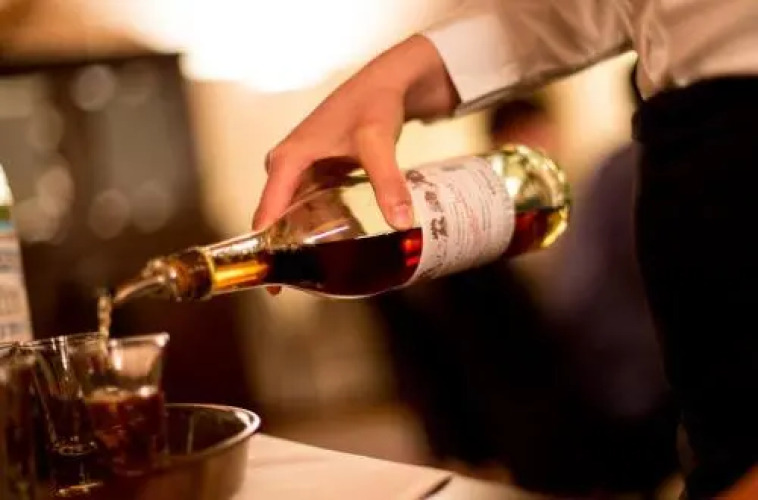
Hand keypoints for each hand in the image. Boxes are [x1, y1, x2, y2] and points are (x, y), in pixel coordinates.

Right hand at [252, 35, 458, 294]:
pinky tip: (338, 245)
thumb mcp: (377, 142)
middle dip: (287, 252)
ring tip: (324, 273)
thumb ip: (388, 182)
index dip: (265, 253)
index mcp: (287, 160)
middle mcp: (286, 166)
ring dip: (304, 241)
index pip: (265, 216)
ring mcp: (300, 169)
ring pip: (294, 215)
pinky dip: (320, 225)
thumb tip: (401, 223)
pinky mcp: (316, 171)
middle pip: (277, 220)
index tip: (271, 288)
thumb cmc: (374, 104)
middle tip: (308, 285)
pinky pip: (310, 206)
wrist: (386, 83)